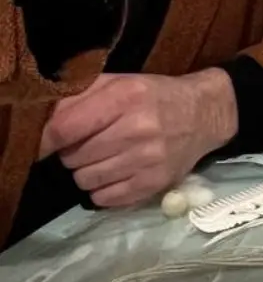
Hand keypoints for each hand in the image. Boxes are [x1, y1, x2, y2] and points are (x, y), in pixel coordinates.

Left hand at [38, 69, 237, 207]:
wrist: (205, 114)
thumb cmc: (154, 96)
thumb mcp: (118, 83)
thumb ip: (78, 97)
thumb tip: (40, 123)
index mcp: (125, 96)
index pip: (65, 129)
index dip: (44, 141)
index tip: (41, 145)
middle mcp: (137, 128)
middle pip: (73, 158)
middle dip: (73, 152)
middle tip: (88, 144)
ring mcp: (147, 159)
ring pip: (85, 180)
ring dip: (87, 172)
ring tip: (104, 158)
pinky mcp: (154, 184)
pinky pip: (104, 198)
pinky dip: (103, 188)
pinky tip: (116, 173)